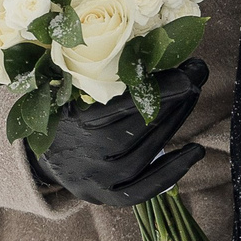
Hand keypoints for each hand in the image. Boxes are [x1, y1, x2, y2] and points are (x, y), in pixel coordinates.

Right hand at [29, 59, 211, 207]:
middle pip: (135, 129)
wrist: (44, 153)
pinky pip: (143, 189)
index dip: (159, 90)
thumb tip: (154, 44)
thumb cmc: (66, 108)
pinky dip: (172, 171)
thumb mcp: (72, 84)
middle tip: (196, 76)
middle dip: (173, 100)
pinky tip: (194, 151)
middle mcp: (81, 155)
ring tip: (193, 97)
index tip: (188, 72)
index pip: (122, 106)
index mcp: (70, 121)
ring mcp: (93, 180)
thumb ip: (103, 69)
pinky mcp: (106, 197)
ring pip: (142, 156)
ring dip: (174, 124)